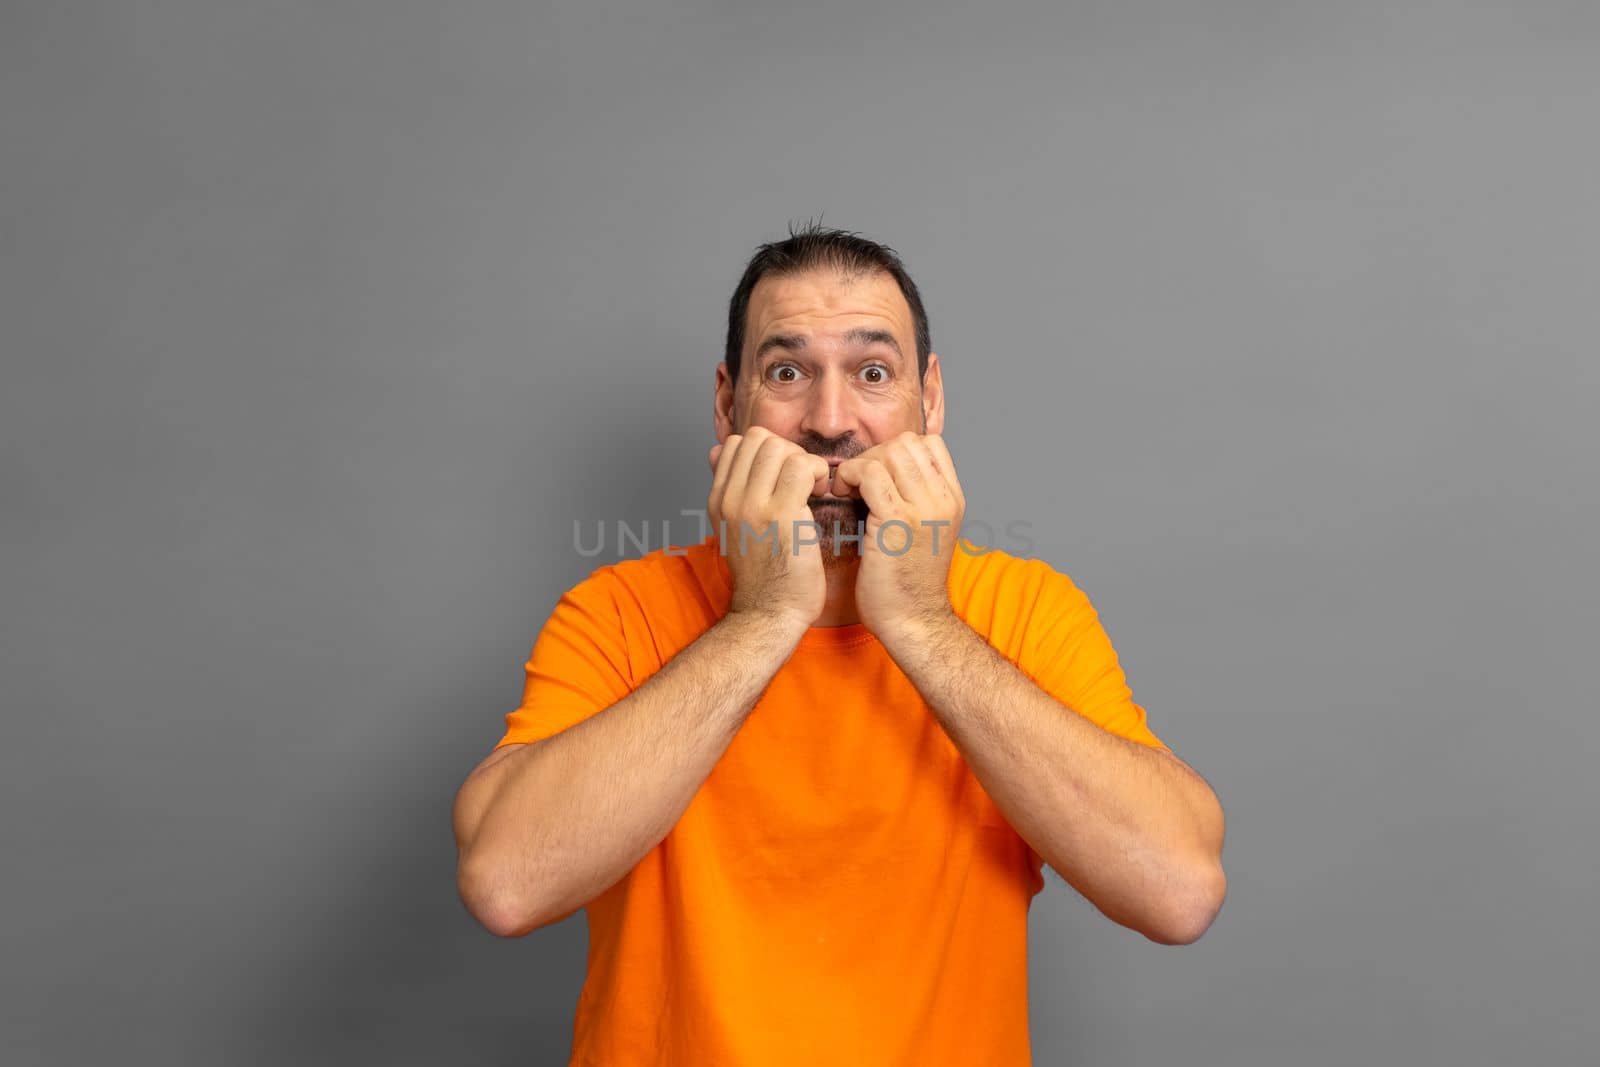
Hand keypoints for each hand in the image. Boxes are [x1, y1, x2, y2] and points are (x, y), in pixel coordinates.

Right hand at [707, 427, 831, 630]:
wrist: (769, 613)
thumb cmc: (762, 573)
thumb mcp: (732, 527)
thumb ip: (728, 488)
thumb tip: (715, 451)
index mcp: (717, 499)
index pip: (737, 442)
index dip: (767, 450)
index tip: (783, 475)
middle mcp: (730, 498)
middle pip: (759, 438)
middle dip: (788, 451)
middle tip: (803, 480)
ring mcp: (752, 505)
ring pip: (780, 447)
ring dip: (805, 461)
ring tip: (813, 487)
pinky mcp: (781, 515)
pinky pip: (802, 466)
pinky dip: (819, 472)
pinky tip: (822, 493)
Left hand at [833, 431, 965, 636]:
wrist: (912, 622)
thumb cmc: (905, 582)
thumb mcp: (923, 533)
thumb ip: (913, 500)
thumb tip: (880, 469)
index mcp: (953, 499)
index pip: (929, 444)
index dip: (895, 451)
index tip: (875, 476)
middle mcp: (944, 500)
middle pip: (906, 443)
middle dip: (873, 455)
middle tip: (854, 484)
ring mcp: (925, 509)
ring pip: (888, 452)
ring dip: (860, 465)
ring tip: (848, 490)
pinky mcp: (898, 521)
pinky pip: (869, 474)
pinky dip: (849, 477)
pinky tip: (841, 495)